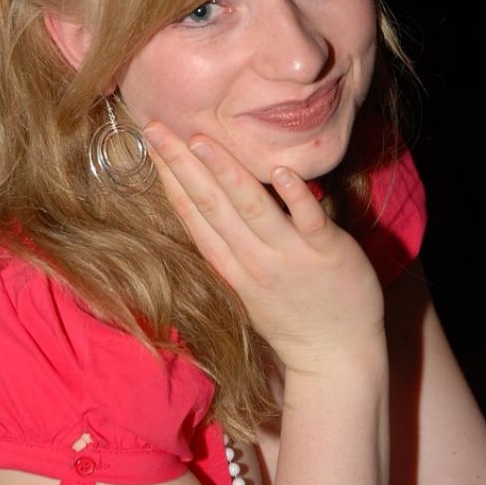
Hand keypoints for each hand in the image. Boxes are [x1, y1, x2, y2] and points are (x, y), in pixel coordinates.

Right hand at [144, 122, 384, 373]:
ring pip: (252, 209)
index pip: (193, 215)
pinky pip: (309, 221)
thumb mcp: (246, 285)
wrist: (335, 355)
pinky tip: (280, 171)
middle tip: (156, 129)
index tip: (150, 147)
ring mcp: (290, 255)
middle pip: (211, 205)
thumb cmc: (290, 314)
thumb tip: (210, 205)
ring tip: (200, 141)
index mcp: (231, 264)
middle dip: (182, 166)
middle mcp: (253, 258)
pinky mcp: (327, 253)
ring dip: (226, 174)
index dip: (169, 180)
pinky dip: (294, 197)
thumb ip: (230, 245)